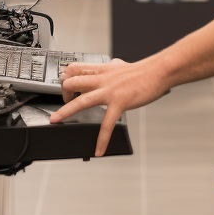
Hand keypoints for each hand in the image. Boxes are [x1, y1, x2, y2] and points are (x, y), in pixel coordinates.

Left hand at [51, 57, 169, 155]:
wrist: (157, 72)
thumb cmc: (142, 71)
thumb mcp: (121, 65)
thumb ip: (112, 66)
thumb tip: (112, 64)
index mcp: (101, 70)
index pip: (74, 68)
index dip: (64, 76)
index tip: (63, 84)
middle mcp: (101, 79)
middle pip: (71, 81)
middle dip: (63, 93)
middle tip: (65, 102)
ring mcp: (109, 91)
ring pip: (81, 100)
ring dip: (65, 111)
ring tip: (56, 120)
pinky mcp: (119, 103)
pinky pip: (107, 124)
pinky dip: (101, 139)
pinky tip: (99, 150)